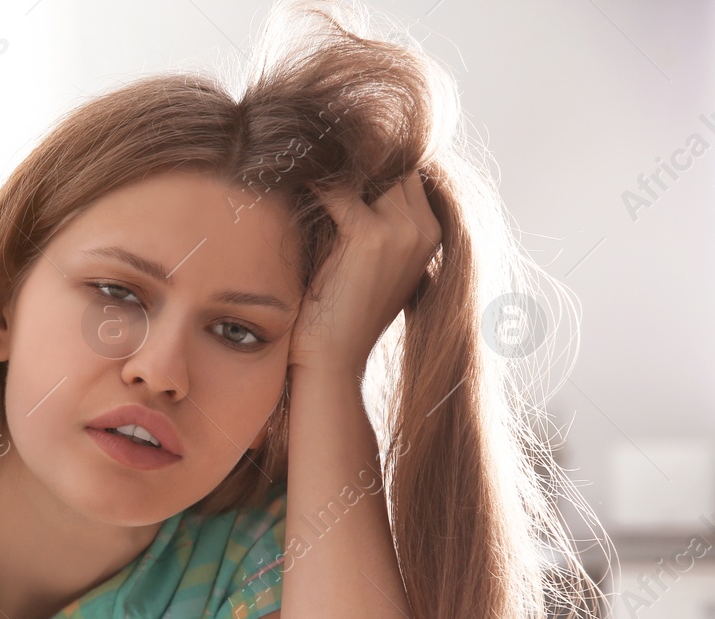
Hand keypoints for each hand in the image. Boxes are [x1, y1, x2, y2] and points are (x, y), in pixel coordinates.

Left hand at [288, 170, 441, 379]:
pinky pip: (338, 191)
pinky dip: (314, 184)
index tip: (342, 156)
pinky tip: (295, 181)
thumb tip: (355, 184)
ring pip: (371, 172)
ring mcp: (400, 232)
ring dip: (339, 167)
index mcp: (432, 234)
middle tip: (320, 153)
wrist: (333, 358)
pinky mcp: (368, 236)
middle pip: (394, 166)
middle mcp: (423, 229)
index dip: (377, 164)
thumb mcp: (376, 263)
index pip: (408, 173)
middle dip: (360, 160)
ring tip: (307, 162)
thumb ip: (380, 225)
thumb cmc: (343, 312)